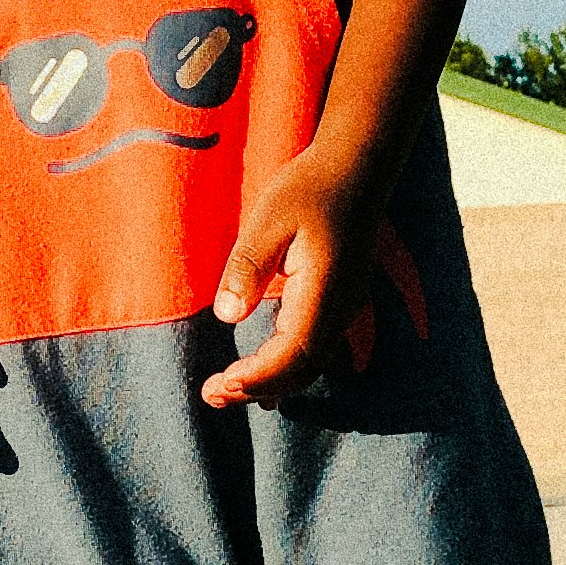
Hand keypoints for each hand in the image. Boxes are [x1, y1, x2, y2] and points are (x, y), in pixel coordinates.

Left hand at [198, 147, 375, 410]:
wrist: (355, 169)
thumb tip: (228, 315)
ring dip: (270, 381)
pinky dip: (284, 366)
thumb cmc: (308, 189)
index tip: (222, 383)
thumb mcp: (267, 220)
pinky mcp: (338, 301)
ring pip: (309, 363)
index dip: (258, 376)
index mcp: (324, 291)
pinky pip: (312, 347)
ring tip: (226, 390)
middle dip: (258, 388)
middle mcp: (340, 307)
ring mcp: (343, 306)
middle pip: (301, 368)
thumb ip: (248, 268)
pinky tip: (256, 372)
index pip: (292, 352)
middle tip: (211, 395)